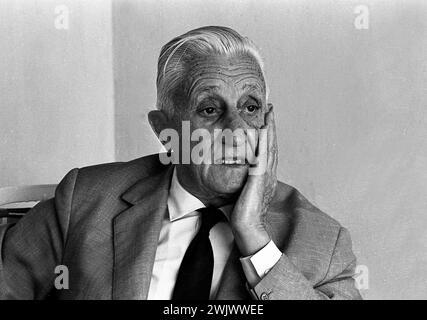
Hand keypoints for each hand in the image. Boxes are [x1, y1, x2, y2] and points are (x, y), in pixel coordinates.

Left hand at [230, 103, 277, 255]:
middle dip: (271, 126)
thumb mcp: (245, 193)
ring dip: (269, 128)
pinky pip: (262, 155)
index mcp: (265, 176)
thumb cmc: (243, 213)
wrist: (248, 227)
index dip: (268, 134)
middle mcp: (269, 174)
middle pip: (272, 144)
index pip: (268, 150)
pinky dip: (263, 141)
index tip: (266, 119)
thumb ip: (244, 181)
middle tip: (270, 109)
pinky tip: (261, 129)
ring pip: (269, 147)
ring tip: (268, 113)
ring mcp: (266, 175)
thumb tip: (239, 172)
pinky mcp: (259, 178)